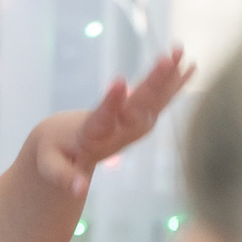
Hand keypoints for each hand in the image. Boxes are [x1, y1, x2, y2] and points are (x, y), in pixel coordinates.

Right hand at [31, 47, 193, 196]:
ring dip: (169, 77)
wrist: (70, 159)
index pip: (103, 119)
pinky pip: (160, 101)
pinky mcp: (139, 121)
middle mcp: (118, 132)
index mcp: (92, 138)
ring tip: (180, 51)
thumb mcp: (50, 166)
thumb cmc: (54, 157)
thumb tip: (78, 190)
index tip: (119, 82)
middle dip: (152, 83)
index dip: (111, 103)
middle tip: (166, 60)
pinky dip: (175, 84)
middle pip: (136, 107)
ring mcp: (132, 127)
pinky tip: (191, 66)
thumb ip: (62, 176)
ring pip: (153, 101)